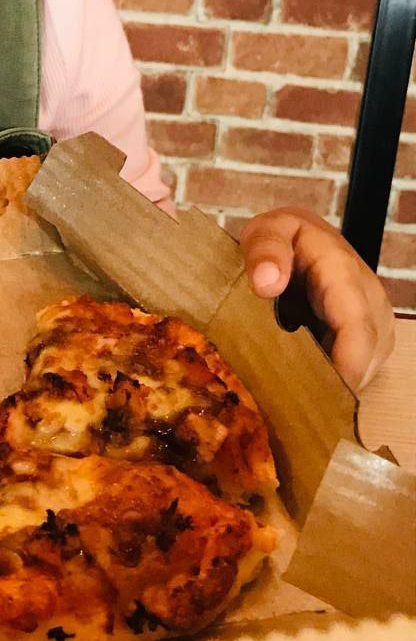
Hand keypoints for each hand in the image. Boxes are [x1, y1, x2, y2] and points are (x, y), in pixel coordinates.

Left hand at [240, 207, 395, 390]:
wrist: (306, 239)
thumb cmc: (285, 238)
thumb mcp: (268, 230)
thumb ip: (265, 250)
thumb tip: (267, 282)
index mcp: (345, 274)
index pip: (357, 331)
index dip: (342, 369)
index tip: (314, 396)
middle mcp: (371, 303)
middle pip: (362, 361)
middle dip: (328, 388)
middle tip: (288, 409)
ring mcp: (375, 325)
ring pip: (362, 373)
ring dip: (328, 388)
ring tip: (290, 399)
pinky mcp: (370, 343)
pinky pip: (357, 372)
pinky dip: (330, 383)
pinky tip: (303, 389)